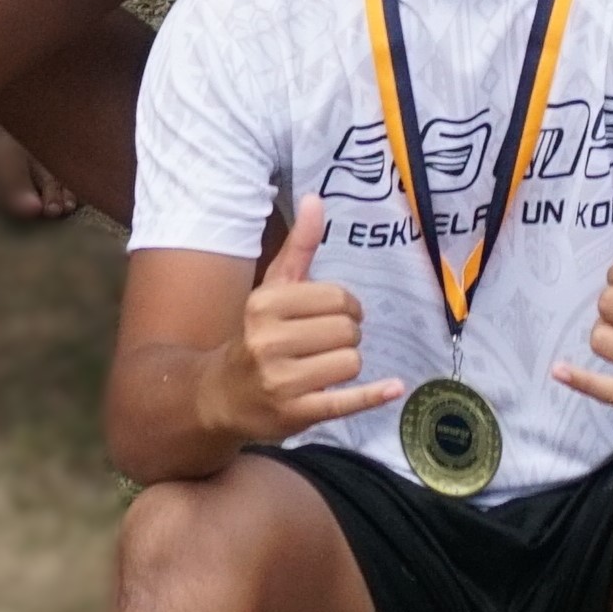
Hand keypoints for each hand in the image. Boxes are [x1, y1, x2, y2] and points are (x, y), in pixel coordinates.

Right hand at [201, 200, 400, 448]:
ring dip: (347, 364)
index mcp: (264, 305)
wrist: (220, 396)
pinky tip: (393, 388)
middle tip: (329, 343)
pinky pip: (347, 401)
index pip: (337, 298)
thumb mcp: (272, 289)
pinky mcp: (295, 414)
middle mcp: (268, 342)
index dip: (348, 307)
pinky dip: (373, 395)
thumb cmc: (255, 335)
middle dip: (348, 336)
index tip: (338, 315)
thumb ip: (298, 246)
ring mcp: (281, 381)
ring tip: (324, 367)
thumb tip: (316, 197)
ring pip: (351, 362)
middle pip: (347, 331)